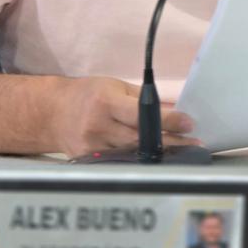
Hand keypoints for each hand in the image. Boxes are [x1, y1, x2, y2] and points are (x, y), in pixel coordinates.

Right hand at [51, 76, 197, 156]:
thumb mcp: (114, 86)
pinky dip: (138, 160)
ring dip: (159, 153)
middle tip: (194, 143)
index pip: (141, 114)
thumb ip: (142, 98)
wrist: (52, 113)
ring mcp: (92, 146)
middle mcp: (98, 125)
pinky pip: (119, 161)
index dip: (167, 121)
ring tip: (183, 152)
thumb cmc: (88, 94)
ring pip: (133, 154)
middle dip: (171, 141)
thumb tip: (174, 108)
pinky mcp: (88, 160)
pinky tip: (155, 160)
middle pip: (141, 139)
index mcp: (106, 102)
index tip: (188, 124)